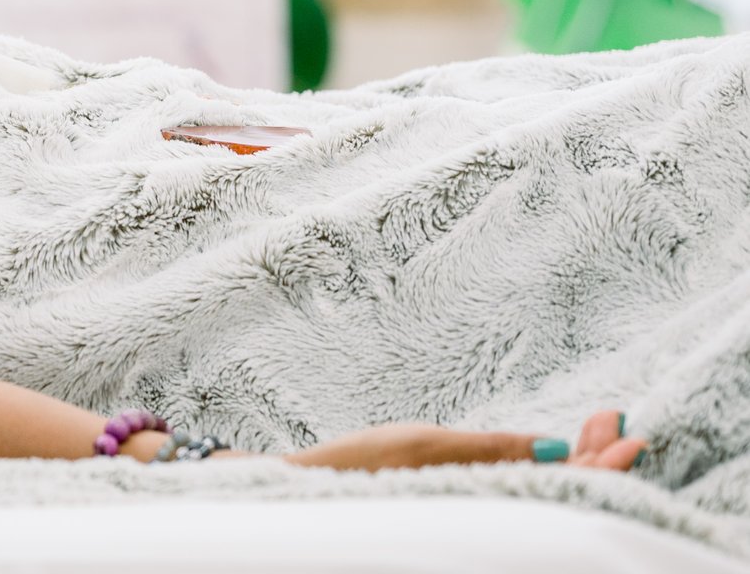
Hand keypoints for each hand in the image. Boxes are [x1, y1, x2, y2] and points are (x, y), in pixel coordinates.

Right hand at [286, 409, 642, 472]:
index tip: (629, 432)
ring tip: (595, 426)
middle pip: (561, 489)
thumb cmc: (356, 469)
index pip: (565, 488)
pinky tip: (550, 450)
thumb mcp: (426, 448)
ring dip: (572, 456)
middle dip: (591, 454)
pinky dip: (541, 463)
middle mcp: (488, 512)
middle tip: (614, 417)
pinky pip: (520, 487)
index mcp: (487, 504)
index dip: (602, 465)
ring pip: (543, 488)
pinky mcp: (460, 501)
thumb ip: (493, 450)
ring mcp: (476, 507)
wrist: (299, 491)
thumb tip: (557, 450)